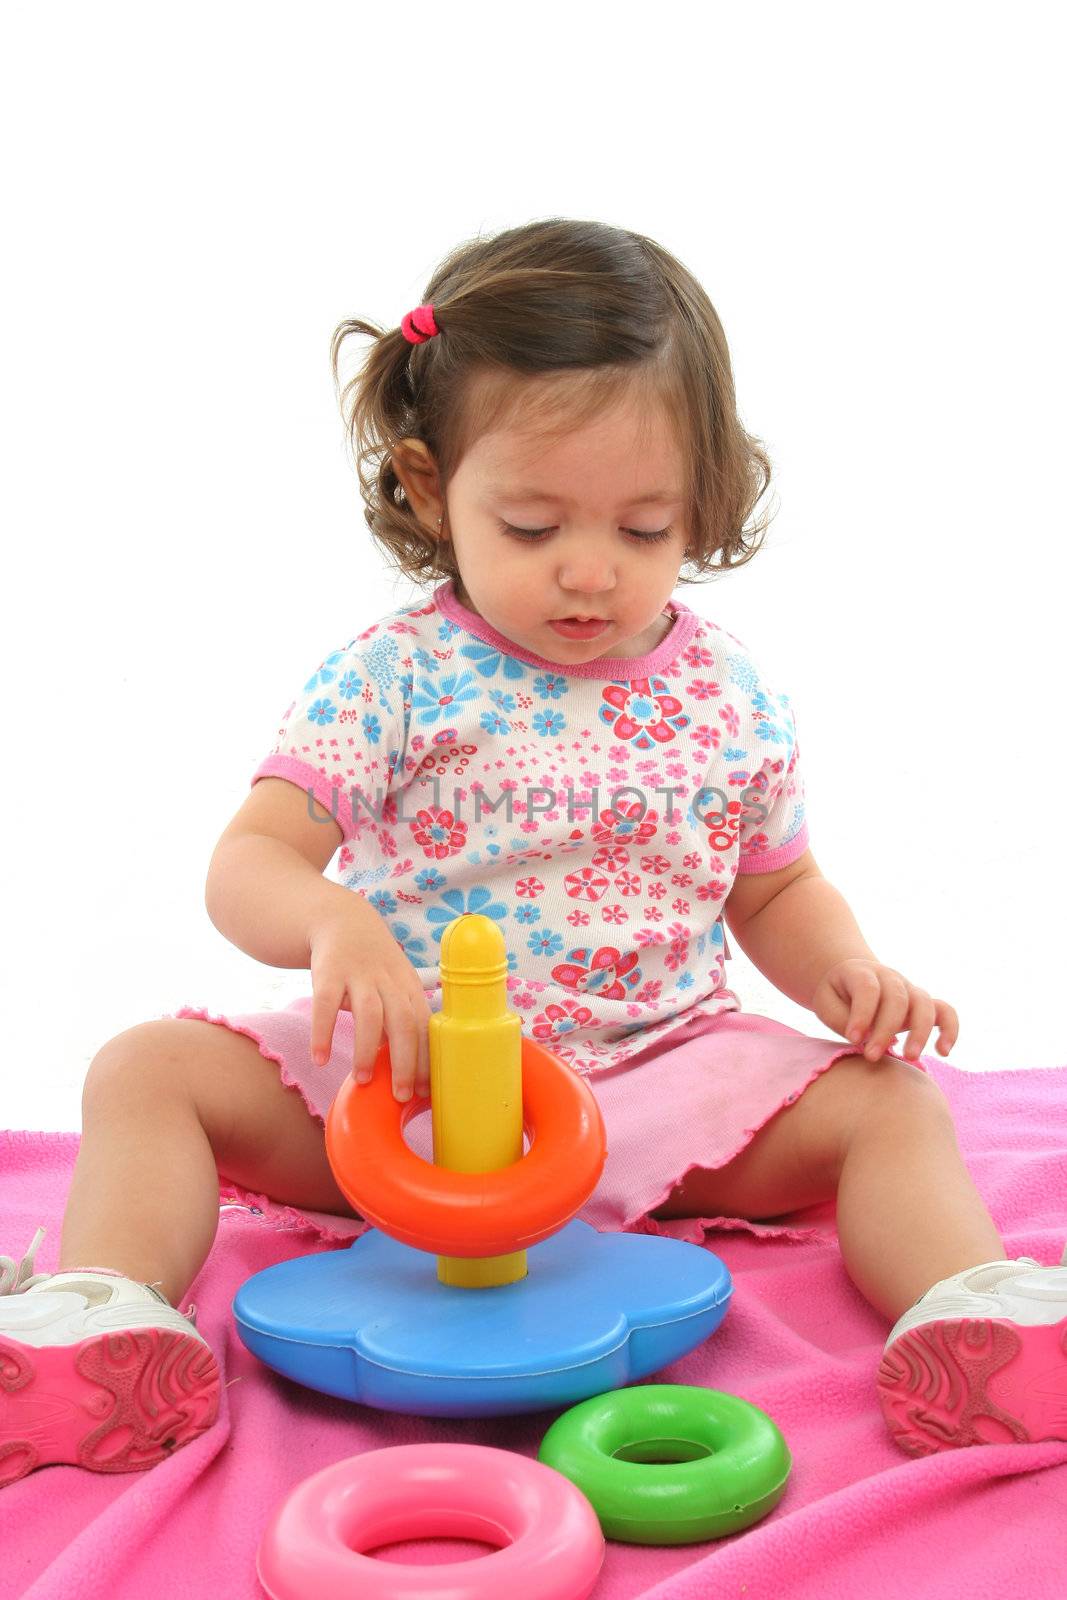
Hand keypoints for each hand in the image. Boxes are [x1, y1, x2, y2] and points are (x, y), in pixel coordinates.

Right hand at [307, 904, 430, 1100]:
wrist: (342, 920)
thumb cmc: (374, 967)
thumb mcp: (397, 986)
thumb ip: (403, 1021)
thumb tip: (409, 1071)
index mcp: (410, 988)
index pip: (425, 1027)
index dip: (426, 1060)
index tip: (424, 1092)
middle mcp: (389, 981)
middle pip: (404, 1023)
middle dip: (405, 1062)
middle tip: (399, 1096)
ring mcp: (359, 974)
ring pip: (370, 1014)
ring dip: (368, 1050)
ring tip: (361, 1080)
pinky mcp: (329, 972)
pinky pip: (326, 1004)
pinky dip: (324, 1032)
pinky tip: (319, 1058)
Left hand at [810, 958, 958, 1063]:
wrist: (851, 981)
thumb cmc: (836, 996)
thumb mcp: (826, 1003)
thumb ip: (842, 1019)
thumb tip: (872, 1039)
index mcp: (862, 971)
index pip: (868, 988)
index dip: (862, 1014)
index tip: (852, 1039)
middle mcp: (890, 977)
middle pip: (897, 998)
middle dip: (885, 1030)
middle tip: (871, 1057)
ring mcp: (910, 989)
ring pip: (924, 1003)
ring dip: (919, 1032)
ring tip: (909, 1057)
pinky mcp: (924, 1004)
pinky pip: (946, 1011)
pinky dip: (950, 1029)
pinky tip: (943, 1051)